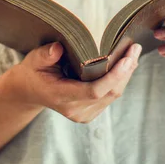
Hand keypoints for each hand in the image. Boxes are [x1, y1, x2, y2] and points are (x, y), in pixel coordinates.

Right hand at [1, 42, 141, 122]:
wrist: (30, 90)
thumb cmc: (34, 72)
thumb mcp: (34, 59)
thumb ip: (46, 55)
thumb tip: (59, 48)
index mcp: (61, 97)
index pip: (94, 91)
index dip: (113, 76)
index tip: (126, 59)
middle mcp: (75, 110)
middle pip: (109, 92)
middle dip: (125, 70)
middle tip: (134, 48)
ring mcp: (84, 114)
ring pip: (113, 95)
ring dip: (126, 74)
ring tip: (133, 53)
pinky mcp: (90, 112)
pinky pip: (110, 97)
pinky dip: (120, 80)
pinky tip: (125, 65)